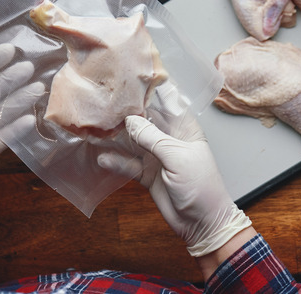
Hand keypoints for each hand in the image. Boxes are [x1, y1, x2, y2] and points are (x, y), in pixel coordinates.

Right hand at [98, 82, 251, 258]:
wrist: (203, 224)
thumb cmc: (202, 187)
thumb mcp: (178, 158)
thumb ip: (152, 138)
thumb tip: (130, 121)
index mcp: (184, 127)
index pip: (167, 101)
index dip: (150, 89)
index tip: (129, 78)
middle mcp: (169, 138)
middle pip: (145, 119)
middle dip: (127, 112)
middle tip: (104, 103)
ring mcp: (157, 156)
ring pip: (133, 140)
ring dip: (117, 137)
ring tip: (98, 129)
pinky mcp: (147, 174)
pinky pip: (128, 164)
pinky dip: (116, 161)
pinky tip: (103, 158)